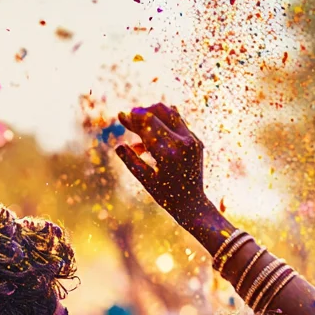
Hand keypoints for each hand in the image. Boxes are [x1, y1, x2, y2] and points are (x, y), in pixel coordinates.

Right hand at [116, 104, 207, 228]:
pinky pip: (178, 123)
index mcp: (167, 153)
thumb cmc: (165, 195)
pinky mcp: (196, 140)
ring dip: (152, 115)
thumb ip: (130, 161)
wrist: (192, 203)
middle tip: (128, 120)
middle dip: (141, 113)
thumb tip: (118, 145)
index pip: (147, 123)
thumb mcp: (144, 179)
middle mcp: (183, 142)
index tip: (120, 115)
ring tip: (139, 131)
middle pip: (159, 111)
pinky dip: (162, 124)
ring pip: (170, 112)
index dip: (132, 117)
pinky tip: (149, 139)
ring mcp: (192, 140)